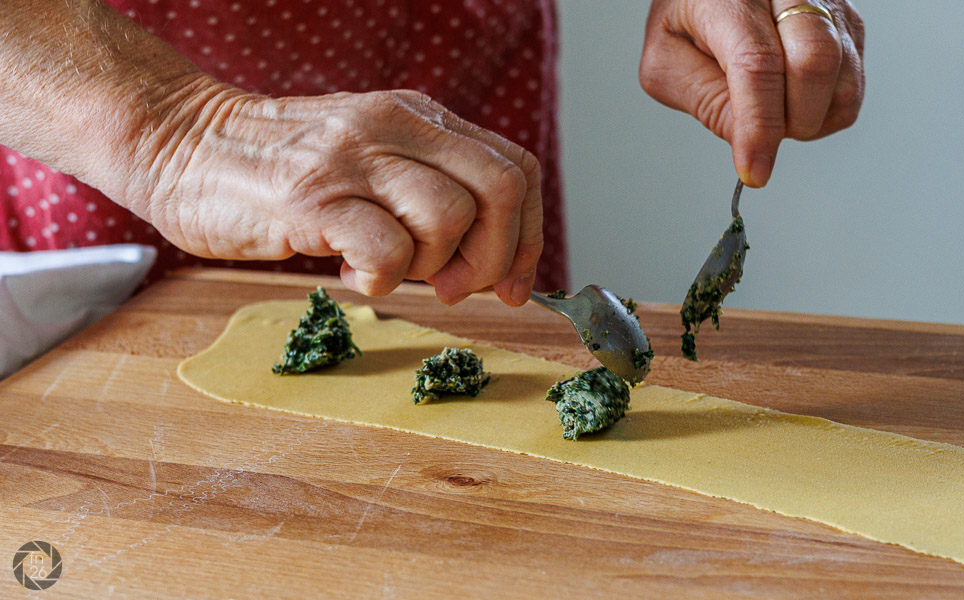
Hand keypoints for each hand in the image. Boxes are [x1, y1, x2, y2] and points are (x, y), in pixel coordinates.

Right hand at [125, 83, 542, 302]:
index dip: (531, 236)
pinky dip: (382, 281)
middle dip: (497, 257)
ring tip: (388, 272)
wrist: (180, 144)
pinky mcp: (310, 199)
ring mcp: (352, 159)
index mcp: (419, 118)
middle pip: (502, 191)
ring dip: (433, 268)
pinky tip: (352, 275)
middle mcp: (394, 126)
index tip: (512, 282)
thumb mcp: (370, 156)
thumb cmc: (281, 168)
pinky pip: (387, 252)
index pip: (517, 169)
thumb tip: (491, 258)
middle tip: (457, 287)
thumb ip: (427, 188)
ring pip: (450, 218)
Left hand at [639, 0, 864, 186]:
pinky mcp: (848, 23)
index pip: (758, 64)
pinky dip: (825, 111)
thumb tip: (751, 144)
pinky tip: (794, 99)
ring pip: (842, 79)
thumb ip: (703, 100)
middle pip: (815, 63)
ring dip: (809, 118)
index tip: (754, 170)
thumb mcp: (667, 59)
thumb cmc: (688, 17)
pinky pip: (852, 85)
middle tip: (761, 134)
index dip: (760, 126)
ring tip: (773, 107)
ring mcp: (826, 4)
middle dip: (790, 121)